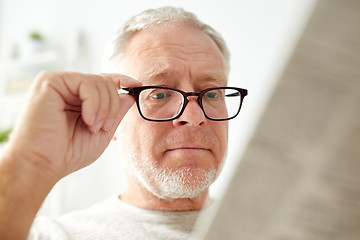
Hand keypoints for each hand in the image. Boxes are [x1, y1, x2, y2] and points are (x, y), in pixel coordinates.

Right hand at [6, 71, 140, 179]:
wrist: (42, 164)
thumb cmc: (68, 153)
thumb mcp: (101, 132)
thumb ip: (115, 113)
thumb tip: (129, 96)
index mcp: (77, 97)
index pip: (103, 81)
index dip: (122, 80)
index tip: (137, 84)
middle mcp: (67, 87)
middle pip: (105, 82)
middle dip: (112, 107)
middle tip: (103, 127)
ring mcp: (58, 82)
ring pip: (99, 82)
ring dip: (104, 108)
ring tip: (93, 127)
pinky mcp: (50, 81)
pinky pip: (86, 83)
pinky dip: (94, 103)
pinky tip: (87, 120)